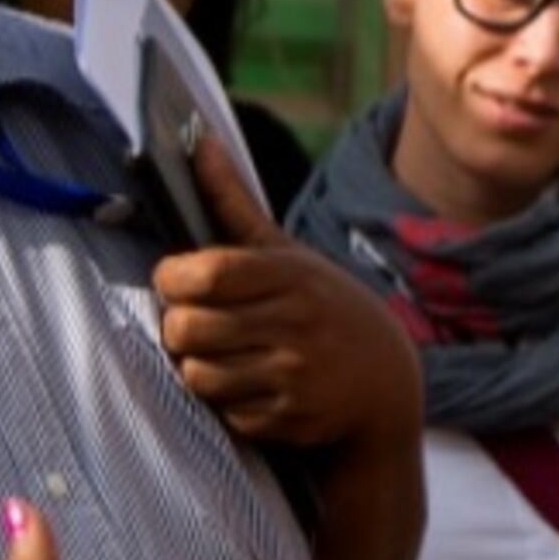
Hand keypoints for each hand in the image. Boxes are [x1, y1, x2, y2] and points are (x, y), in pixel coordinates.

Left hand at [158, 131, 420, 449]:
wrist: (385, 382)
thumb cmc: (323, 306)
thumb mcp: (287, 254)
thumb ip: (232, 203)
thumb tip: (197, 141)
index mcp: (290, 275)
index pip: (206, 273)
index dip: (173, 278)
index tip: (177, 279)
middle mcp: (294, 323)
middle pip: (186, 328)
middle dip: (179, 326)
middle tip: (197, 321)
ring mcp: (293, 374)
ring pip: (197, 374)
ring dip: (199, 366)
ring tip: (224, 354)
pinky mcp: (289, 418)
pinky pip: (224, 412)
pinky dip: (229, 402)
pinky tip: (254, 385)